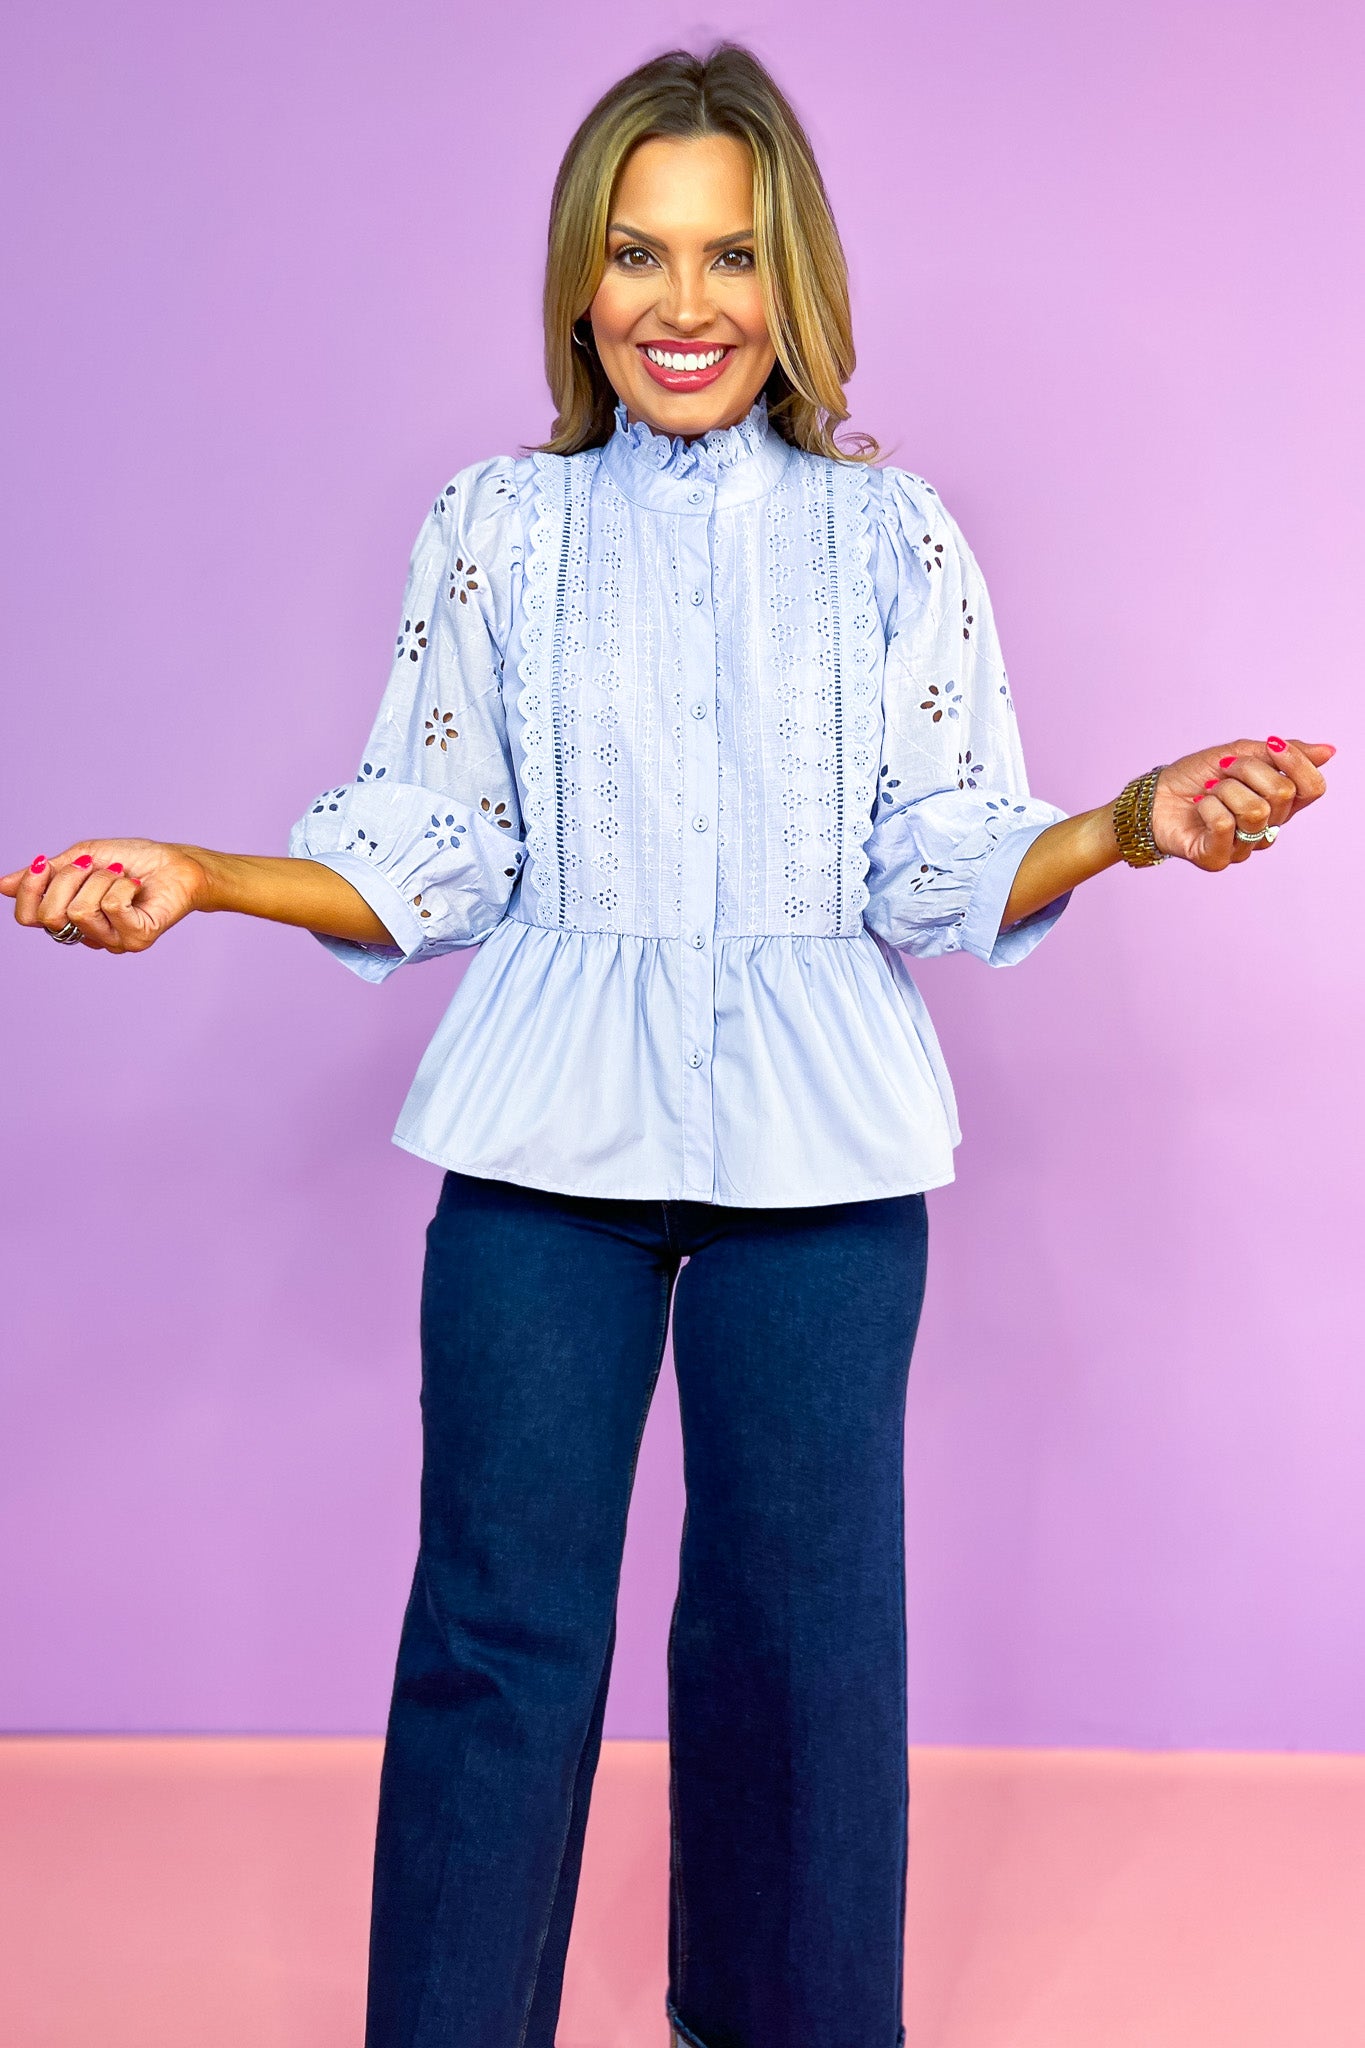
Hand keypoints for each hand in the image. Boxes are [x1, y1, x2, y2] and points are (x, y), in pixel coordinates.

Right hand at [0, 840, 208, 952]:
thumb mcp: (80, 859)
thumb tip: (2, 886)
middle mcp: (88, 936)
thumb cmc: (132, 860)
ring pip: (81, 910)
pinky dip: (121, 885)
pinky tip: (135, 885)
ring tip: (120, 875)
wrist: (176, 862)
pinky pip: (112, 908)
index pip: (29, 918)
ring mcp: (113, 941)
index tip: (45, 864)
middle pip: (51, 916)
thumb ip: (44, 876)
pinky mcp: (138, 938)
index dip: (31, 889)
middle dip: (69, 880)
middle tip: (95, 868)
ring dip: (100, 879)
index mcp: (69, 918)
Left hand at [1150, 736, 1333, 867]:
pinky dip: (1208, 806)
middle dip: (1246, 771)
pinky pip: (1224, 825)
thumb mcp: (1239, 754)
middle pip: (1280, 794)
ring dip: (1224, 789)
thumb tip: (1328, 751)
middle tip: (1223, 773)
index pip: (1312, 789)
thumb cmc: (1195, 777)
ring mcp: (1243, 848)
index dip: (1296, 763)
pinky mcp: (1217, 859)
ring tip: (1208, 792)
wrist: (1153, 795)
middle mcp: (1267, 830)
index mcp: (1278, 805)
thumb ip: (1280, 754)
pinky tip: (1199, 807)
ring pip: (1254, 810)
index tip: (1271, 745)